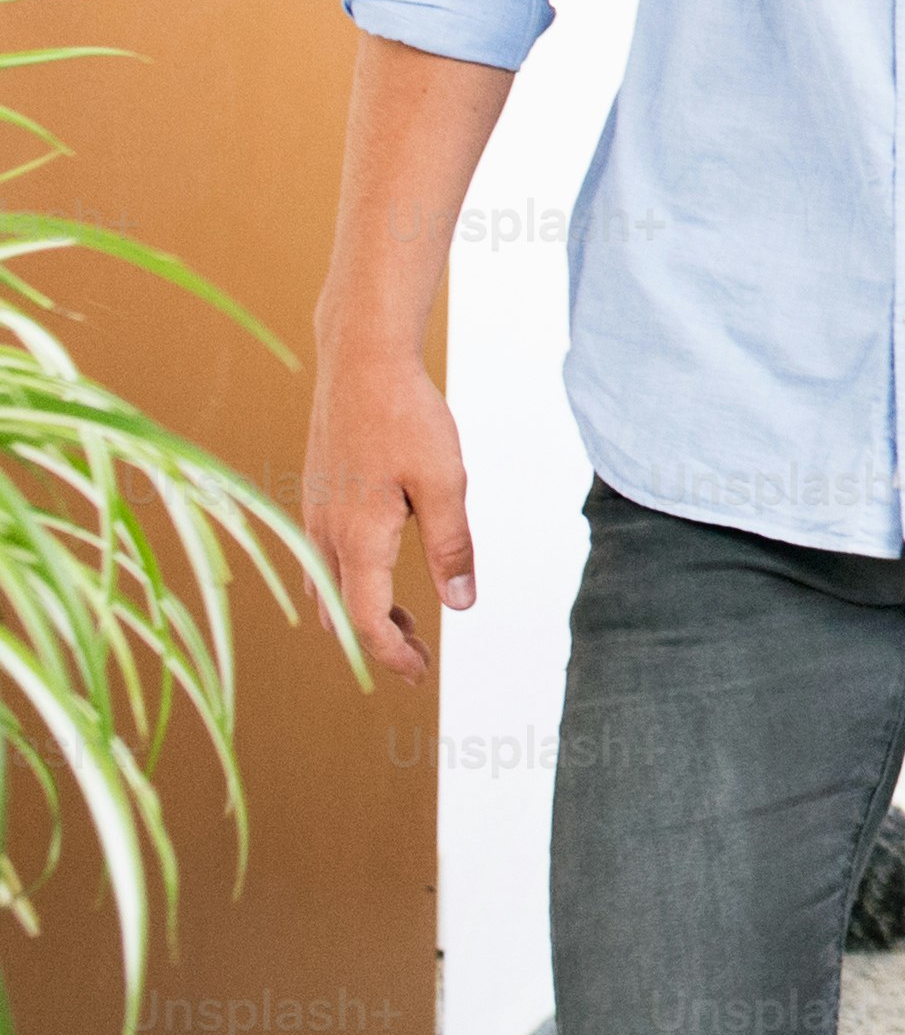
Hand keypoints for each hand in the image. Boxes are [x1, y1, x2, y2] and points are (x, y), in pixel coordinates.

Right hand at [301, 351, 469, 682]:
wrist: (361, 363)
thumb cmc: (408, 417)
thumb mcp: (445, 482)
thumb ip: (451, 546)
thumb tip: (461, 605)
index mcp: (358, 538)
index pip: (366, 621)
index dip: (393, 653)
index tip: (421, 672)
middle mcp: (324, 535)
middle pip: (342, 612)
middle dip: (379, 641)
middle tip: (419, 657)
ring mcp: (313, 516)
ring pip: (328, 587)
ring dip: (363, 613)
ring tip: (408, 622)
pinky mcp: (315, 498)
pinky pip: (322, 559)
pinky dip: (349, 583)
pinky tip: (376, 574)